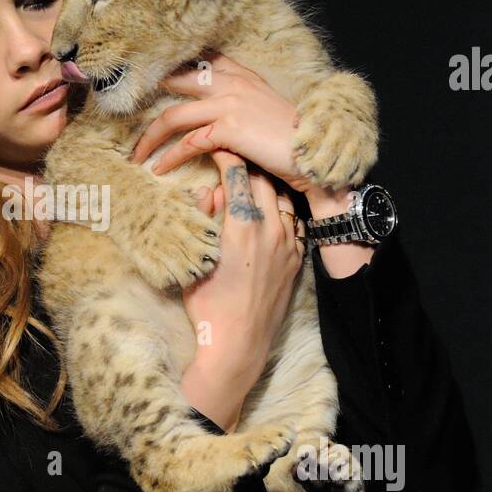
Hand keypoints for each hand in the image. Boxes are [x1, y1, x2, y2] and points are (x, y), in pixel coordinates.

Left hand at [129, 52, 315, 191]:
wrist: (312, 153)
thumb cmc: (291, 137)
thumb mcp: (264, 109)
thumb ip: (240, 102)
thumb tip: (215, 112)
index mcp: (241, 75)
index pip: (198, 62)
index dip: (171, 69)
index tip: (149, 79)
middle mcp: (232, 83)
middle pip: (176, 83)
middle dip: (148, 97)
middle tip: (127, 111)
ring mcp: (228, 104)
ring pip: (174, 116)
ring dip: (150, 137)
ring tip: (136, 154)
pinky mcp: (228, 129)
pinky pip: (188, 143)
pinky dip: (170, 157)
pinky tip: (159, 168)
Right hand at [179, 150, 305, 431]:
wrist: (239, 345)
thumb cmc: (208, 306)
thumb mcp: (194, 260)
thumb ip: (202, 219)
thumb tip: (208, 192)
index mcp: (241, 226)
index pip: (237, 175)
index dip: (224, 155)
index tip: (214, 146)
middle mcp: (270, 229)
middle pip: (262, 179)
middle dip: (245, 164)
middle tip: (231, 156)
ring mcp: (288, 244)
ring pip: (282, 197)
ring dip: (265, 185)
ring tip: (250, 180)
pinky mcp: (297, 259)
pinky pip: (293, 221)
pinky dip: (280, 209)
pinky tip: (269, 211)